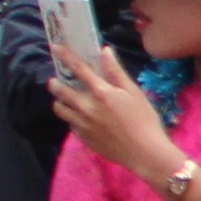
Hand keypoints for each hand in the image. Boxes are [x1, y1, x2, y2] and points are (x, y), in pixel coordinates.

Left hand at [47, 36, 181, 186]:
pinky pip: (70, 124)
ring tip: (66, 101)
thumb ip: (116, 72)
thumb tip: (105, 51)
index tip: (54, 46)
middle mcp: (86, 107)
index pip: (78, 68)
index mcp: (101, 92)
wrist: (146, 154)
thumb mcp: (134, 93)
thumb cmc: (145, 120)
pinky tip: (81, 119)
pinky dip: (72, 118)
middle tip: (56, 81)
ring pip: (60, 109)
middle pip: (60, 90)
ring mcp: (82, 124)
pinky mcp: (83, 138)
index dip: (65, 55)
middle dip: (55, 83)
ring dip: (60, 102)